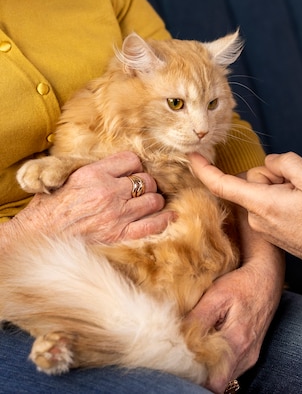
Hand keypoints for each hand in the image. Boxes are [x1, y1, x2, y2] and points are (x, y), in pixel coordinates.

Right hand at [10, 151, 173, 243]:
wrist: (37, 238)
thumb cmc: (49, 209)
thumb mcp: (66, 179)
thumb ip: (92, 171)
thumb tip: (112, 166)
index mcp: (94, 174)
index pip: (131, 160)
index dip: (135, 166)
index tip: (133, 172)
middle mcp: (109, 192)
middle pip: (146, 180)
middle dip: (147, 183)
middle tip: (143, 189)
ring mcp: (117, 214)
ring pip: (153, 200)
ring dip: (155, 201)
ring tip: (150, 203)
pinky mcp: (119, 235)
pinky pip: (153, 225)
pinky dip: (164, 220)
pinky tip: (168, 216)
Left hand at [186, 206, 283, 392]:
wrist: (267, 277)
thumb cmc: (241, 284)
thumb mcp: (215, 296)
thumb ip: (197, 320)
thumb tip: (176, 341)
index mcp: (237, 342)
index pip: (214, 382)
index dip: (196, 380)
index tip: (180, 368)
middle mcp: (247, 355)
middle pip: (219, 382)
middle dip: (200, 375)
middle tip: (183, 359)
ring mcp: (251, 356)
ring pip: (225, 376)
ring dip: (209, 369)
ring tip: (195, 351)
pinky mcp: (252, 352)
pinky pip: (232, 367)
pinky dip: (219, 362)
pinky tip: (210, 347)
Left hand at [189, 151, 301, 297]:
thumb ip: (285, 162)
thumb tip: (269, 164)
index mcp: (262, 204)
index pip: (222, 184)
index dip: (204, 169)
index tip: (192, 155)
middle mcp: (256, 219)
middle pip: (253, 182)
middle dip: (274, 177)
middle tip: (301, 188)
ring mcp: (263, 229)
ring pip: (263, 194)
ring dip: (281, 191)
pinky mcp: (271, 234)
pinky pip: (269, 206)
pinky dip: (283, 202)